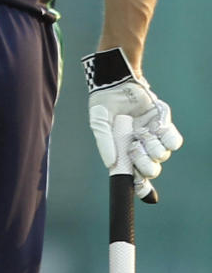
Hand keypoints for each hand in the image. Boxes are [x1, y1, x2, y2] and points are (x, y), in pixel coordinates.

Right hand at [83, 47, 182, 198]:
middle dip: (146, 166)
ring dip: (153, 148)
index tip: (143, 191)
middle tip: (135, 150)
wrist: (118, 81)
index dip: (141, 188)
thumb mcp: (99, 123)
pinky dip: (167, 138)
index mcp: (124, 153)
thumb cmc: (105, 103)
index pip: (136, 178)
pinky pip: (174, 141)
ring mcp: (153, 137)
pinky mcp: (163, 125)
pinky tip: (156, 128)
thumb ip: (105, 143)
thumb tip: (111, 164)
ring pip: (163, 156)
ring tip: (142, 134)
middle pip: (151, 170)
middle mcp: (140, 148)